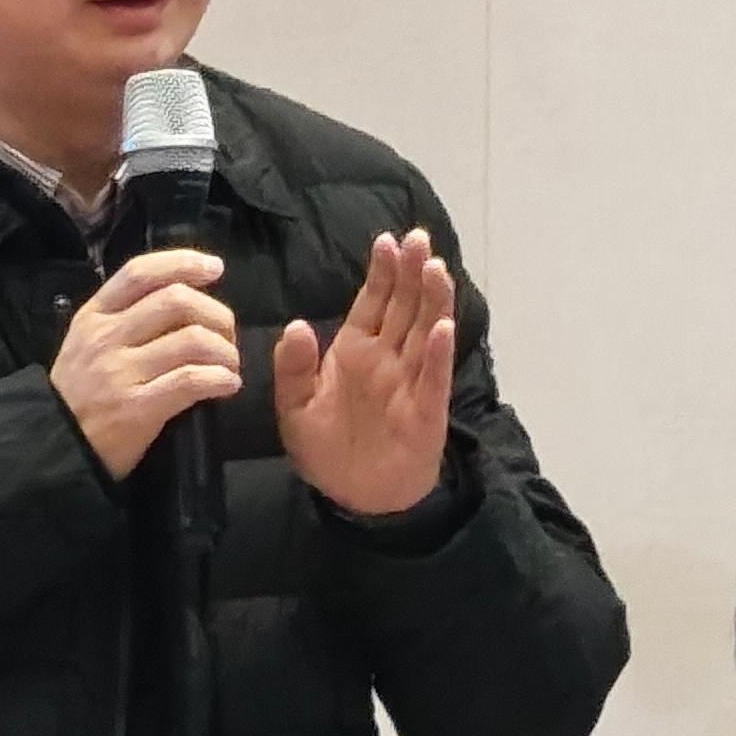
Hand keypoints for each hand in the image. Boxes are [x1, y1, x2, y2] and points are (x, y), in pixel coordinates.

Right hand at [49, 249, 242, 479]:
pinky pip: (191, 381)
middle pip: (176, 300)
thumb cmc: (79, 393)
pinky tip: (227, 385)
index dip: (183, 263)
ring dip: (224, 351)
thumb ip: (124, 316)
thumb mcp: (86, 342)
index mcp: (95, 315)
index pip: (141, 273)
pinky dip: (220, 379)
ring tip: (229, 365)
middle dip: (216, 314)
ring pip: (192, 340)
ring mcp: (120, 372)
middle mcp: (106, 337)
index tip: (214, 268)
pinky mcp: (137, 408)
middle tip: (228, 334)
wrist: (55, 446)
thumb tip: (183, 296)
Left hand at [273, 229, 455, 516]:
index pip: (373, 302)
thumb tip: (297, 324)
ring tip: (437, 269)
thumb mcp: (294, 407)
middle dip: (412, 272)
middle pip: (405, 307)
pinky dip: (438, 354)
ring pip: (425, 332)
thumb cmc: (325, 448)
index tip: (387, 240)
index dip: (381, 272)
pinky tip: (442, 328)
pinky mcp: (425, 411)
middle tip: (420, 238)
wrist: (353, 497)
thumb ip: (293, 367)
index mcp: (355, 350)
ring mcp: (410, 382)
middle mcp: (387, 358)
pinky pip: (433, 378)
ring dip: (432, 301)